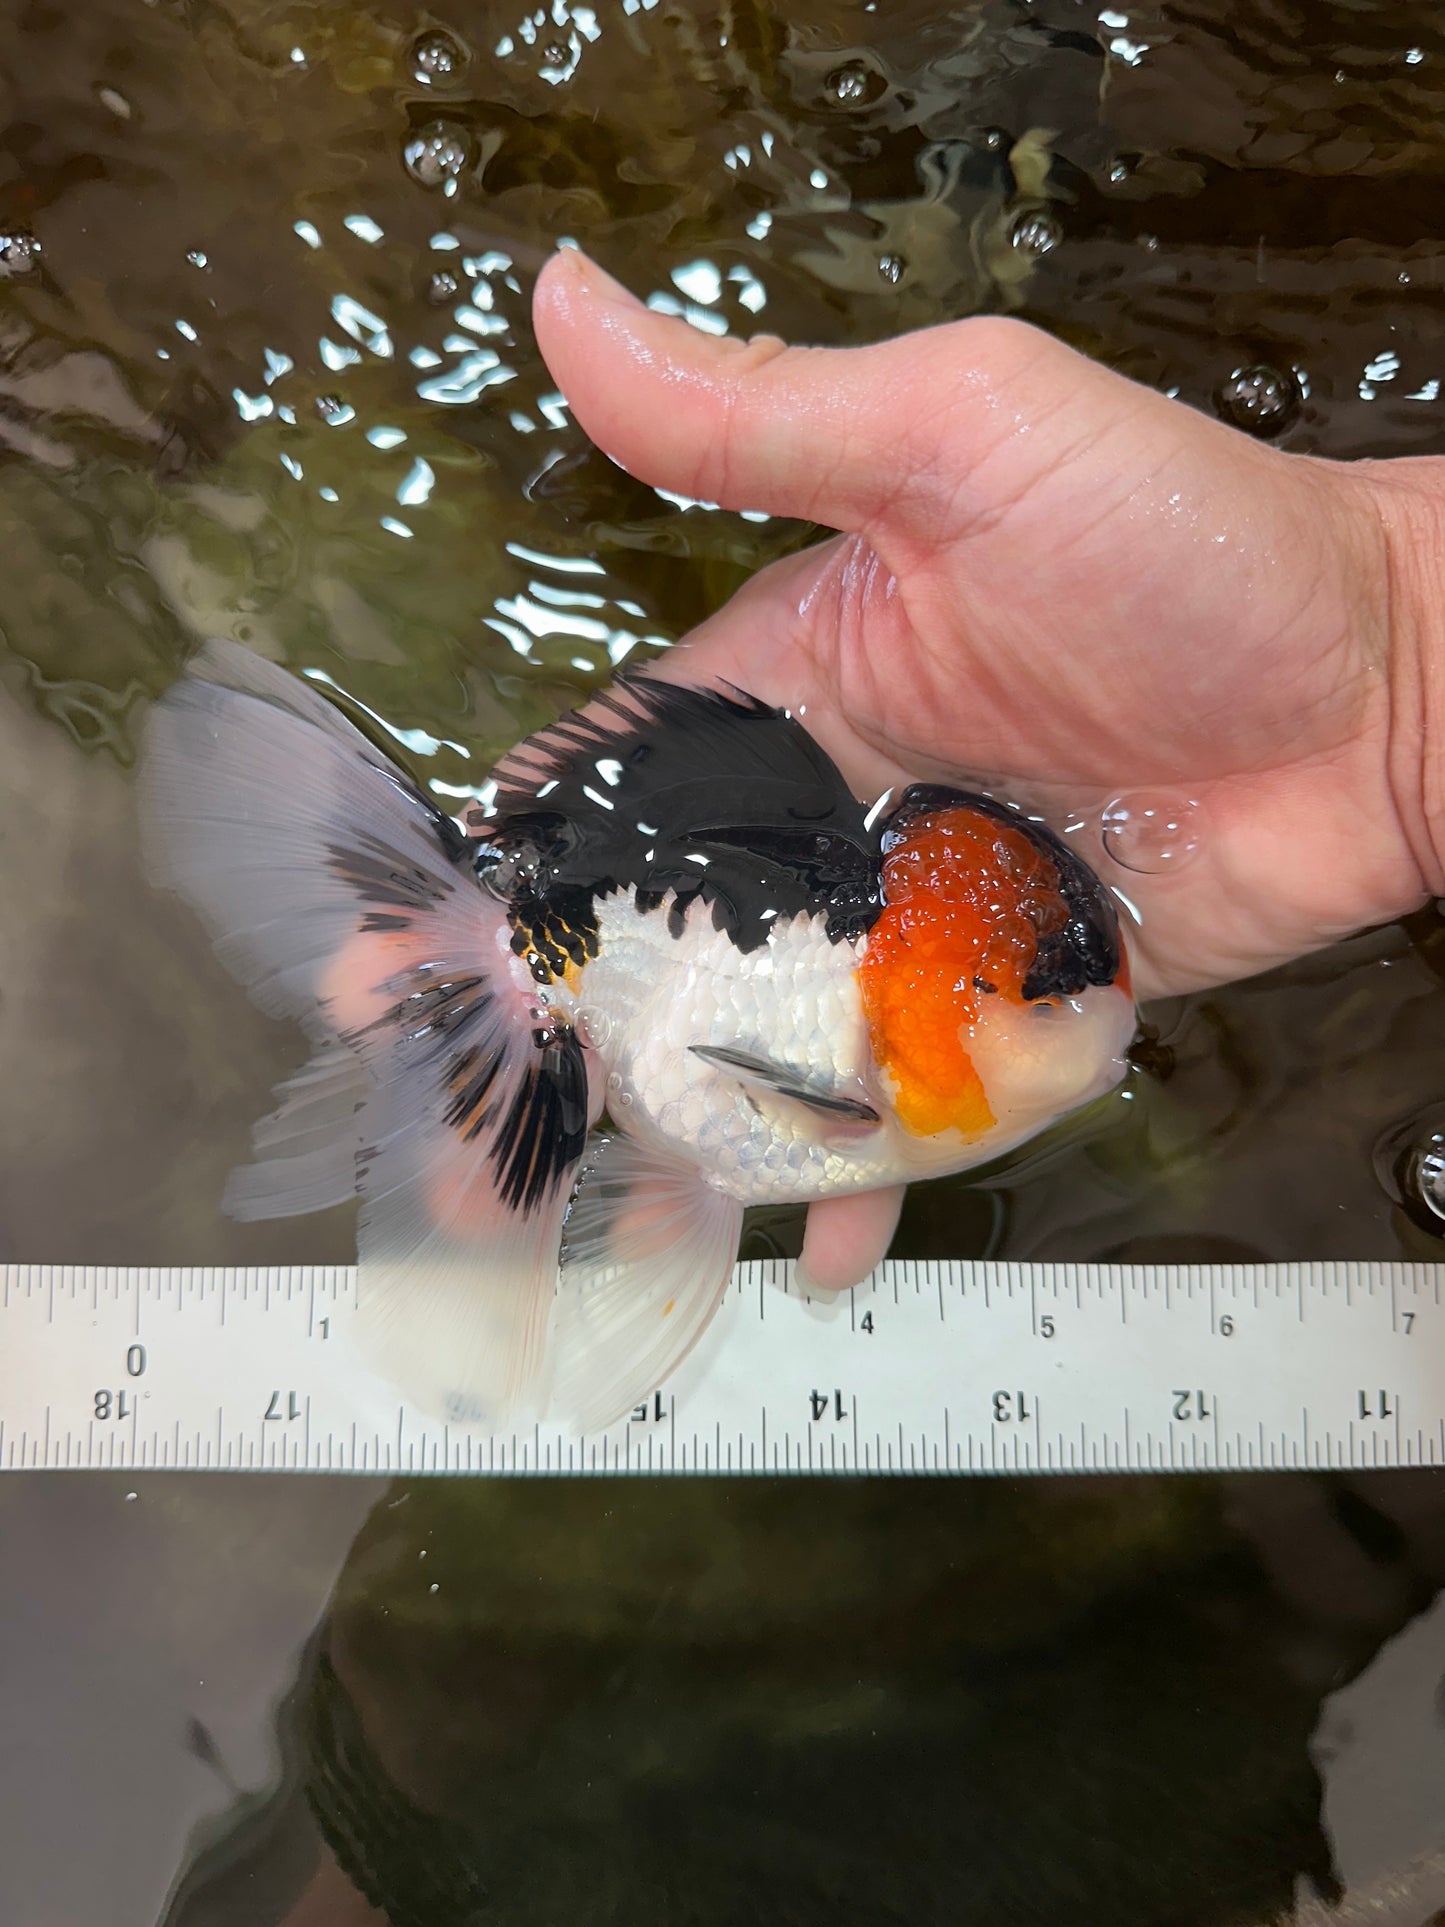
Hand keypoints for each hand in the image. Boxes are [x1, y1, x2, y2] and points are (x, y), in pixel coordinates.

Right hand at [531, 249, 1444, 1285]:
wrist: (1394, 690)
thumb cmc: (1185, 544)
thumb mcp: (960, 440)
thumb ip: (762, 418)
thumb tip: (562, 299)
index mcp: (790, 685)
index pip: (618, 786)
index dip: (516, 867)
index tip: (408, 966)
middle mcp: (837, 813)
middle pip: (675, 943)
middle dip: (573, 1036)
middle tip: (474, 1145)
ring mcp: (921, 922)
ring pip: (775, 1041)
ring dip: (693, 1130)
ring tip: (609, 1229)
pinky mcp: (1010, 1006)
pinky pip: (914, 1100)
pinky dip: (868, 1174)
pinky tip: (816, 1254)